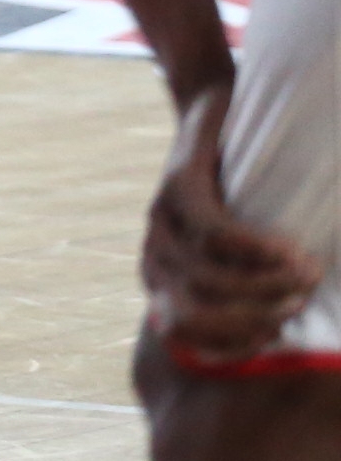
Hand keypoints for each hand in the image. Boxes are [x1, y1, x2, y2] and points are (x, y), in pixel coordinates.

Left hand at [144, 78, 324, 366]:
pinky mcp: (176, 187)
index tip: (278, 337)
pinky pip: (214, 233)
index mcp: (163, 280)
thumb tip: (284, 327)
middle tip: (301, 301)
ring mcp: (160, 221)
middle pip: (193, 311)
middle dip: (253, 317)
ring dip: (265, 285)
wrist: (216, 115)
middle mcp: (153, 254)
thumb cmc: (241, 195)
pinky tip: (291, 251)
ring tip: (307, 273)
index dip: (232, 344)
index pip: (183, 333)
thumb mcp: (242, 252)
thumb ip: (250, 286)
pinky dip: (258, 250)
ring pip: (206, 276)